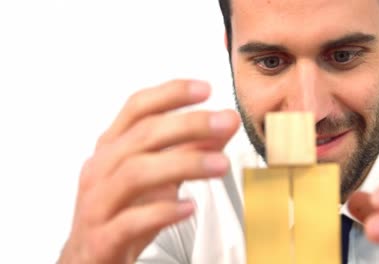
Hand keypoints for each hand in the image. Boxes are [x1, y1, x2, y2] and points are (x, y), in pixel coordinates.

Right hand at [58, 80, 239, 263]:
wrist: (88, 256)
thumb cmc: (123, 209)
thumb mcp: (158, 175)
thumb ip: (188, 150)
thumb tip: (224, 126)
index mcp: (112, 147)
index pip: (138, 108)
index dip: (170, 94)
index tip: (205, 88)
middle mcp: (101, 168)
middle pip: (144, 135)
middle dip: (190, 125)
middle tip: (226, 123)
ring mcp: (98, 202)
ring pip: (137, 173)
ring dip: (184, 164)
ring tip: (220, 164)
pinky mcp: (102, 237)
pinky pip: (131, 220)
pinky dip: (162, 211)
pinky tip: (190, 207)